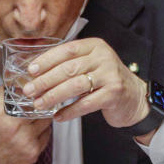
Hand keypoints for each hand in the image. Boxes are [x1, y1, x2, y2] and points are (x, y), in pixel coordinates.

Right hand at [0, 88, 51, 163]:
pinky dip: (41, 130)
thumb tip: (17, 82)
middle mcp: (12, 126)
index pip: (24, 91)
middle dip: (38, 101)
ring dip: (41, 115)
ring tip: (30, 117)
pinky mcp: (32, 153)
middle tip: (35, 100)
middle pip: (39, 104)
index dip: (30, 89)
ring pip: (46, 119)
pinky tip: (28, 131)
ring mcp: (24, 140)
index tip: (31, 88)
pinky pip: (46, 135)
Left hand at [22, 37, 151, 132]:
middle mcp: (103, 57)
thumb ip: (70, 64)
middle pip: (68, 69)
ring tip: (39, 104)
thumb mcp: (91, 65)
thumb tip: (37, 72)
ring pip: (75, 86)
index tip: (30, 71)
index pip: (67, 50)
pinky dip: (70, 111)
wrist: (134, 97)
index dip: (47, 60)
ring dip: (54, 96)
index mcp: (95, 46)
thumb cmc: (106, 81)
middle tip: (29, 90)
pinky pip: (86, 104)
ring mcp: (110, 75)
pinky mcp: (114, 94)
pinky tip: (58, 116)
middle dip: (45, 81)